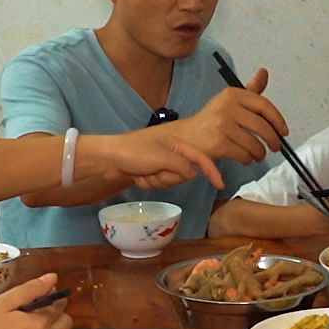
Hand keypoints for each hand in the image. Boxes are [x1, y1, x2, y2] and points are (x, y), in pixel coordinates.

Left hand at [84, 129, 223, 191]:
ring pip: (171, 181)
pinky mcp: (151, 171)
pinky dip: (148, 183)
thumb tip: (194, 173)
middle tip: (154, 170)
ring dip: (156, 181)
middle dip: (169, 177)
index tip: (220, 185)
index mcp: (177, 143)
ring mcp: (161, 162)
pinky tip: (138, 175)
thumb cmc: (134, 152)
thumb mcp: (162, 157)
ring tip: (143, 172)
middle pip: (184, 174)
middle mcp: (172, 152)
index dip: (212, 171)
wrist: (108, 158)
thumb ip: (182, 165)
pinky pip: (158, 184)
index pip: (201, 158)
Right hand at [171, 69, 289, 166]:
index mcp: (232, 94)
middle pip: (262, 126)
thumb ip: (250, 91)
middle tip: (276, 147)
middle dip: (273, 140)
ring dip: (260, 153)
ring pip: (254, 143)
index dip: (278, 120)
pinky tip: (245, 158)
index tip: (284, 131)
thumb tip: (264, 72)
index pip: (264, 105)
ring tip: (258, 154)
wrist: (185, 138)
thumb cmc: (211, 121)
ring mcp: (221, 125)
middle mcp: (226, 106)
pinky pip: (244, 154)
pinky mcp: (218, 143)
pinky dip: (248, 159)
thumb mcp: (230, 102)